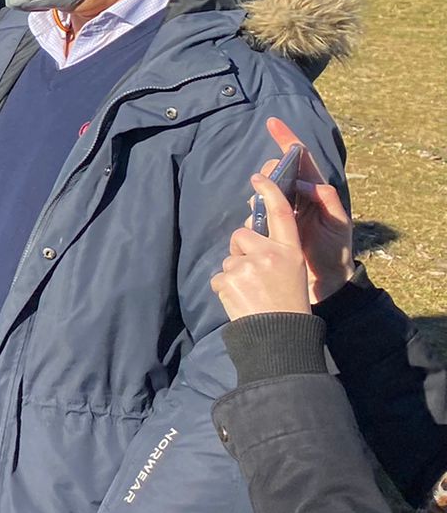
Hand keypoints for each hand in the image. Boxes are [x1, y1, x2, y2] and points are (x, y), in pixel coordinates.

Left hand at [211, 175, 313, 319]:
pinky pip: (219, 277)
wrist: (280, 335)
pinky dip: (226, 288)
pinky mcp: (229, 279)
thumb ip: (275, 252)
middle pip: (242, 235)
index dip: (270, 192)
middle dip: (242, 250)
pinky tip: (241, 300)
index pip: (281, 214)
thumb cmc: (287, 303)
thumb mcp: (292, 271)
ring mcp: (248, 266)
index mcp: (290, 251)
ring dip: (235, 273)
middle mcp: (270, 254)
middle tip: (256, 276)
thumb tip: (249, 238)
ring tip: (252, 293)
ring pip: (230, 258)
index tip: (259, 176)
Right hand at [261, 117, 353, 303]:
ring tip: (262, 210)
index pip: (301, 160)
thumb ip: (326, 201)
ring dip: (260, 196)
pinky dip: (253, 214)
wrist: (325, 283)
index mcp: (316, 194)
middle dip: (270, 172)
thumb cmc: (335, 253)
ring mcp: (283, 213)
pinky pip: (256, 213)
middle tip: (265, 183)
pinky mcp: (270, 229)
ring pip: (264, 192)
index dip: (287, 140)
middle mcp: (298, 199)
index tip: (272, 123)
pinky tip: (255, 224)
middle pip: (278, 173)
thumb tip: (304, 183)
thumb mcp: (338, 226)